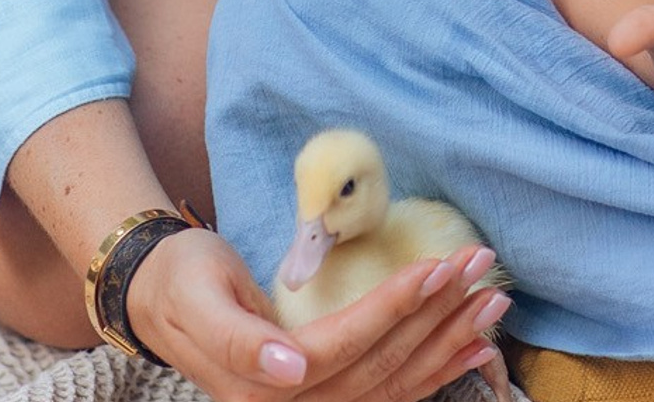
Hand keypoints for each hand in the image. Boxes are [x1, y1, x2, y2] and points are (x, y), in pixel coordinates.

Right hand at [125, 228, 507, 400]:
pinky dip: (435, 371)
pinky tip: (473, 348)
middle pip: (381, 365)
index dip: (398, 306)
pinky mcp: (327, 396)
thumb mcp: (200, 297)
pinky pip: (389, 392)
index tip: (442, 265)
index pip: (347, 344)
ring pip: (395, 382)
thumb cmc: (183, 283)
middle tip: (483, 268)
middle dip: (438, 315)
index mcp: (261, 386)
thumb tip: (288, 369)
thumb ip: (239, 340)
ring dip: (448, 343)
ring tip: (493, 303)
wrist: (160, 297)